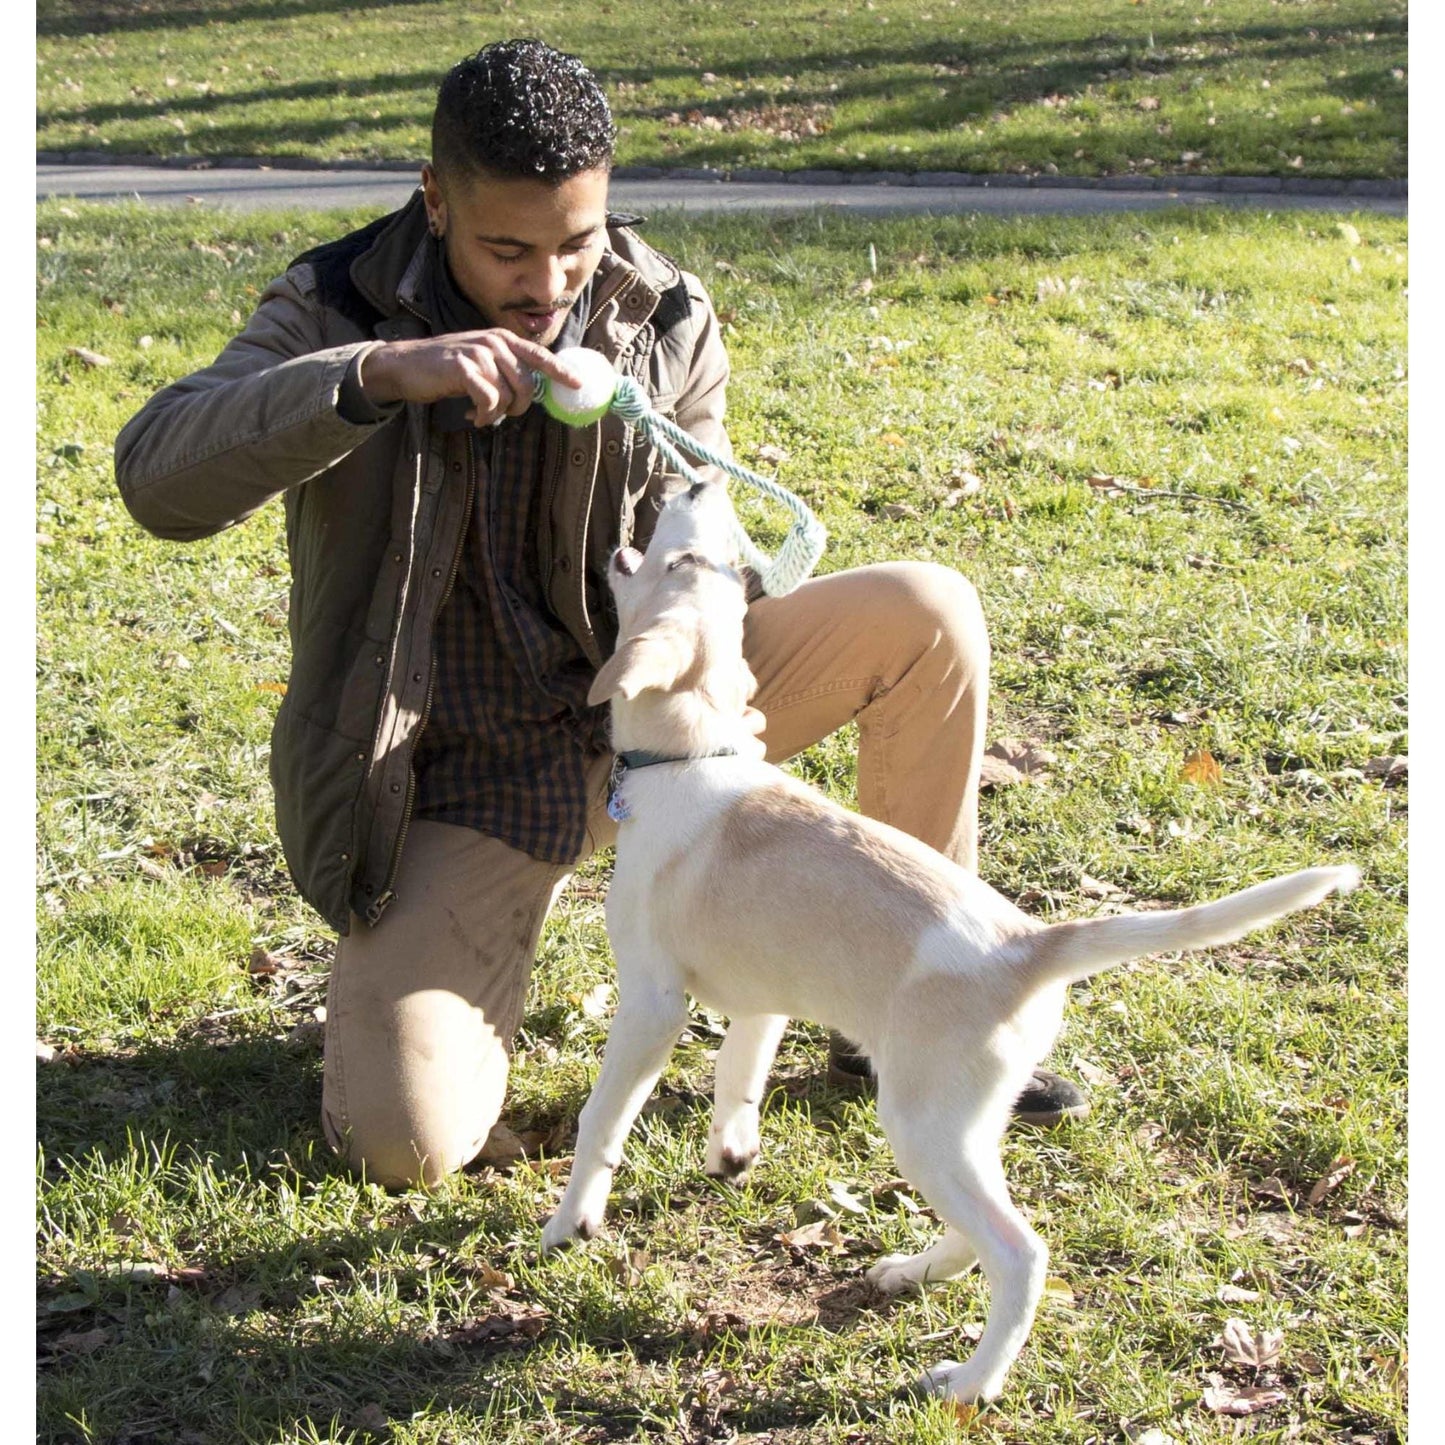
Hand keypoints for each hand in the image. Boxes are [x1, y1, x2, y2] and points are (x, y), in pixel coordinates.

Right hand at [358, 330, 583, 427]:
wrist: (405, 366)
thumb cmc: (445, 369)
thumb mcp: (480, 362)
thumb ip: (504, 369)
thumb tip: (531, 391)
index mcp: (502, 339)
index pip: (539, 355)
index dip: (560, 371)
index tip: (578, 384)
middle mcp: (493, 341)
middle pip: (526, 383)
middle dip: (518, 407)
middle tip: (502, 415)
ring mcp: (479, 352)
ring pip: (508, 395)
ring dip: (496, 414)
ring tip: (480, 414)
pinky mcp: (464, 368)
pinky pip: (489, 401)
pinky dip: (484, 415)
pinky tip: (472, 415)